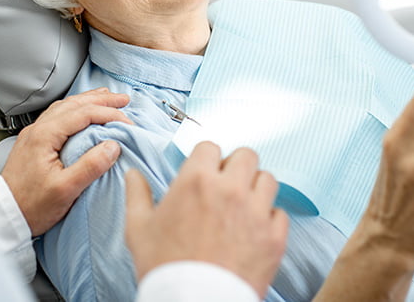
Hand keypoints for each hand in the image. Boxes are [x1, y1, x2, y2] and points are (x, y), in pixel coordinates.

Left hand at [1, 88, 131, 236]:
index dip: (108, 113)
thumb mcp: (65, 190)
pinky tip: (82, 112)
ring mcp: (34, 134)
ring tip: (106, 99)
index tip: (127, 121)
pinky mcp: (33, 142)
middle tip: (123, 100)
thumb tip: (113, 146)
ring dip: (88, 101)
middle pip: (74, 104)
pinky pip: (58, 115)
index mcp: (45, 135)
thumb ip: (90, 166)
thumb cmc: (31, 206)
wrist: (3, 216)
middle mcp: (38, 129)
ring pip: (65, 107)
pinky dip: (76, 109)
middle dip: (101, 99)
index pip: (83, 113)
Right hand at [124, 141, 287, 298]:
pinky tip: (255, 229)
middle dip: (236, 167)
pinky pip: (280, 213)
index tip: (204, 171)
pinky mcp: (273, 237)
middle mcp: (230, 189)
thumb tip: (132, 175)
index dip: (206, 159)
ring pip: (267, 180)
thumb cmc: (165, 267)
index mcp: (196, 180)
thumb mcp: (139, 228)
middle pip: (246, 155)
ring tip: (244, 204)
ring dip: (255, 188)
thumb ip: (137, 194)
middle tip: (227, 184)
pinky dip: (270, 219)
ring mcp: (255, 212)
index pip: (210, 146)